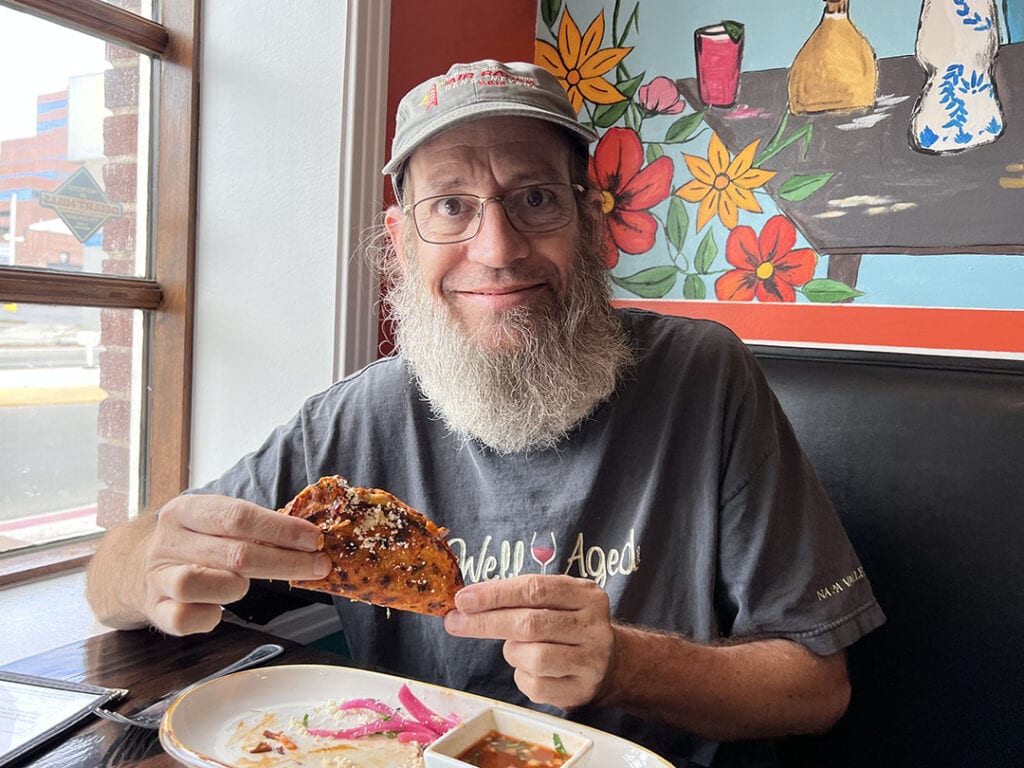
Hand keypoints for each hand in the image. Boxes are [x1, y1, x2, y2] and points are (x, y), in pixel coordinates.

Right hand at [126, 494, 330, 634]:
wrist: (132, 569)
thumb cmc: (191, 544)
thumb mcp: (213, 522)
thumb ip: (251, 527)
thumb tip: (308, 539)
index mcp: (186, 510)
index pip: (238, 515)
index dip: (281, 529)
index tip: (314, 539)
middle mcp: (169, 541)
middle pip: (233, 552)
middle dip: (285, 561)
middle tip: (318, 565)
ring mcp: (158, 577)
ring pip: (198, 582)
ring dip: (235, 587)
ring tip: (245, 586)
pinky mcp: (155, 610)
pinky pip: (185, 619)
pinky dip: (210, 616)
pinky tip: (219, 609)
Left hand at [443, 575, 614, 709]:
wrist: (611, 662)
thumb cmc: (568, 624)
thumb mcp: (555, 600)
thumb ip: (518, 597)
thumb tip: (466, 603)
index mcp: (586, 594)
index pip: (535, 589)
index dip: (495, 594)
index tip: (463, 599)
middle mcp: (593, 626)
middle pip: (531, 623)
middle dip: (486, 623)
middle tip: (455, 622)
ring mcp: (591, 661)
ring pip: (534, 657)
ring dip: (512, 652)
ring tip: (516, 647)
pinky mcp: (581, 690)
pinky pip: (536, 686)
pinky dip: (521, 676)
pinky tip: (529, 668)